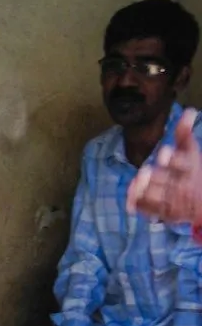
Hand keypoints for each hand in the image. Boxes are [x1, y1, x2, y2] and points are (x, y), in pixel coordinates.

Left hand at [127, 108, 201, 225]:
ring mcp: (175, 202)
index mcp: (192, 170)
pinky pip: (149, 210)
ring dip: (145, 189)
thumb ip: (184, 134)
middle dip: (156, 175)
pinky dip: (138, 204)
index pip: (184, 164)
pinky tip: (130, 201)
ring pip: (157, 196)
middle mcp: (184, 187)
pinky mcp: (166, 214)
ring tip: (139, 180)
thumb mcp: (190, 152)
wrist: (201, 202)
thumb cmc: (193, 173)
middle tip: (146, 170)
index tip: (165, 151)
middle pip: (167, 180)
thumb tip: (189, 111)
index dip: (174, 159)